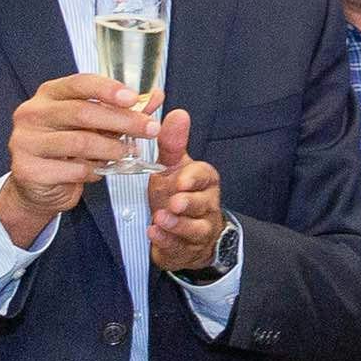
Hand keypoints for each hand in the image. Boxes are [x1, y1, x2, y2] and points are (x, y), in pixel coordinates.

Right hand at [0, 71, 155, 235]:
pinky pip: (72, 169)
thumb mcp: (97, 125)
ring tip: (130, 153)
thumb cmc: (69, 149)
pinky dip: (93, 171)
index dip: (108, 89)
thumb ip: (123, 111)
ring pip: (79, 142)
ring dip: (112, 149)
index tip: (134, 98)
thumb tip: (156, 96)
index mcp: (49, 95)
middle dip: (122, 121)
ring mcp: (25, 141)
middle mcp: (32, 113)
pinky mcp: (27, 169)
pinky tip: (100, 171)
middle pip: (82, 112)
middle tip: (150, 130)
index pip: (79, 84)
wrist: (38, 185)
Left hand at [142, 111, 226, 274]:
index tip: (180, 180)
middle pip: (202, 204)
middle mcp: (206, 205)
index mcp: (204, 182)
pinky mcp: (186, 249)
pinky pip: (179, 247)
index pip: (204, 176)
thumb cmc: (179, 194)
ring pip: (195, 228)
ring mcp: (198, 229)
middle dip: (189, 203)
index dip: (193, 179)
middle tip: (174, 202)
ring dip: (178, 224)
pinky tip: (154, 234)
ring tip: (160, 219)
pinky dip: (166, 241)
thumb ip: (173, 143)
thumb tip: (177, 112)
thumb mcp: (174, 167)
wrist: (188, 232)